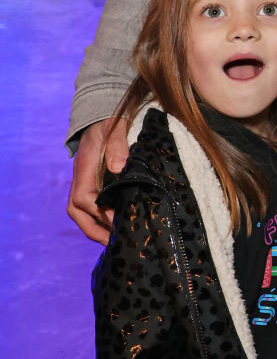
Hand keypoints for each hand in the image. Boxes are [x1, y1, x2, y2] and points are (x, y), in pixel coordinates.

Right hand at [67, 117, 129, 243]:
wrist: (101, 115)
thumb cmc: (109, 122)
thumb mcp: (115, 129)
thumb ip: (118, 146)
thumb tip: (119, 167)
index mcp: (85, 167)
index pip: (83, 197)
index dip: (98, 212)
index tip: (116, 221)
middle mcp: (81, 177)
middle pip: (76, 210)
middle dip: (93, 229)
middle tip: (113, 243)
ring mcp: (84, 181)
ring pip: (80, 211)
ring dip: (95, 228)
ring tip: (114, 241)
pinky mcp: (91, 183)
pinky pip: (88, 207)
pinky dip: (98, 220)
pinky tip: (114, 227)